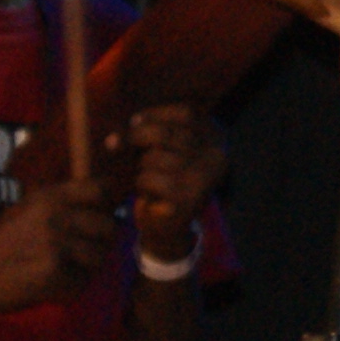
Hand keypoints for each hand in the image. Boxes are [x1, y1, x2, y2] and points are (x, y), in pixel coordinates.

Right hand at [0, 177, 104, 317]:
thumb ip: (63, 205)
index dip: (108, 202)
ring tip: (64, 269)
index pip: (101, 188)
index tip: (104, 214)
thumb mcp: (28, 211)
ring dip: (87, 267)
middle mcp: (55, 215)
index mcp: (49, 196)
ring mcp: (56, 244)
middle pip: (108, 226)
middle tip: (84, 251)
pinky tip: (51, 284)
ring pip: (100, 256)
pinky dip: (72, 287)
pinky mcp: (55, 272)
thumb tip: (108, 205)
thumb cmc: (1, 246)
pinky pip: (83, 281)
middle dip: (101, 241)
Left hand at [120, 104, 226, 264]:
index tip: (134, 121)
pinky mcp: (188, 199)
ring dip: (140, 166)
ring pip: (155, 157)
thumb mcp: (166, 148)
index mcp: (217, 138)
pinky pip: (150, 178)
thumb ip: (153, 131)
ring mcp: (204, 178)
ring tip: (146, 176)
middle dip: (138, 139)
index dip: (156, 114)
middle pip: (167, 134)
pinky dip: (141, 183)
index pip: (186, 113)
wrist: (169, 227)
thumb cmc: (164, 178)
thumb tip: (122, 131)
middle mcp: (217, 156)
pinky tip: (147, 192)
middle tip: (124, 148)